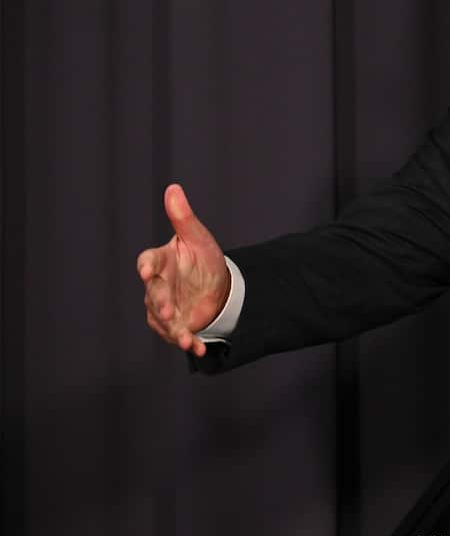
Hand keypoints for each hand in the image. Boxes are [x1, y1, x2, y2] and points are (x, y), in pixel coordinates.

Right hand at [138, 184, 230, 357]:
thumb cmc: (202, 257)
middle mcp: (158, 285)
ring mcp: (165, 306)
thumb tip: (174, 188)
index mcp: (161, 261)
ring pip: (163, 318)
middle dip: (161, 303)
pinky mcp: (175, 324)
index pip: (149, 261)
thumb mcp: (198, 237)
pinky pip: (178, 333)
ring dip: (173, 329)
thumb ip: (184, 217)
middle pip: (155, 294)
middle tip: (169, 311)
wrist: (217, 285)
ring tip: (185, 338)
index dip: (146, 266)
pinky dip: (188, 341)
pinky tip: (197, 347)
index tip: (146, 270)